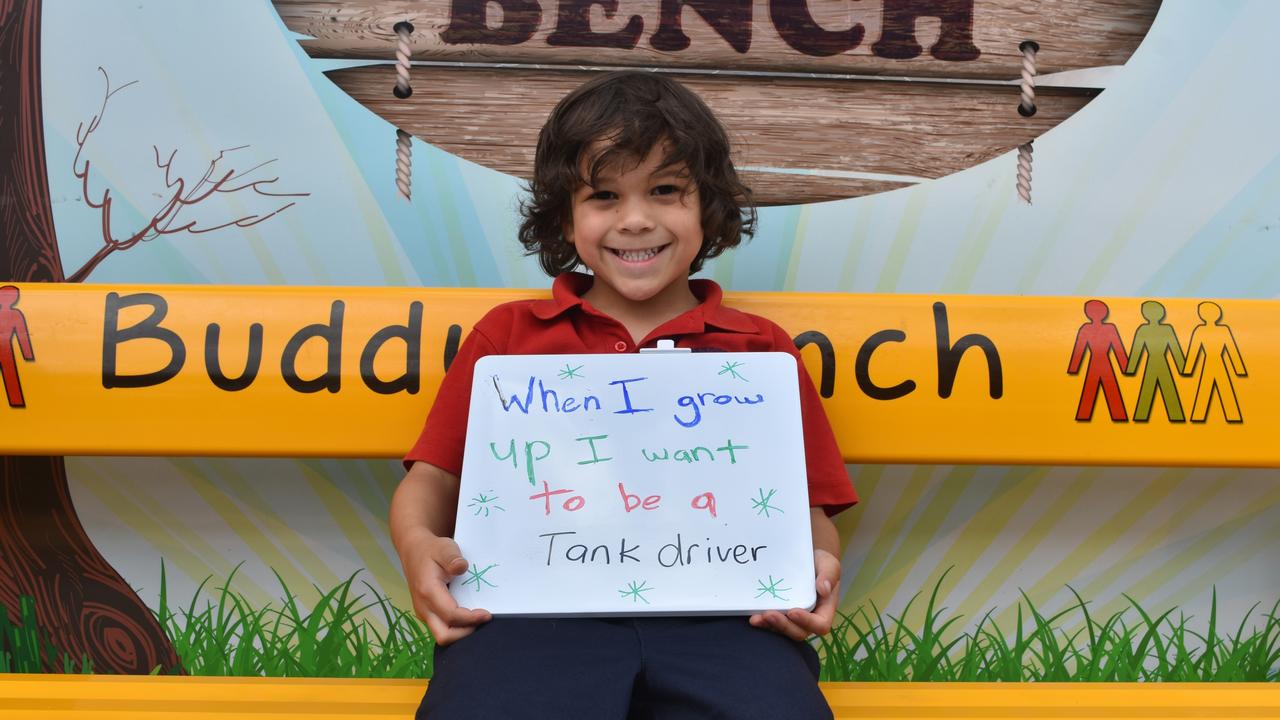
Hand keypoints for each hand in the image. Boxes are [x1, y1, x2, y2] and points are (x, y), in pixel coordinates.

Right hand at [400, 531, 491, 645]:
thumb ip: (453, 558)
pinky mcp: (427, 614)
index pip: (450, 615)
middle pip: (444, 636)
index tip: (487, 614)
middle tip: (483, 621)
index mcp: (428, 591)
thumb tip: (462, 567)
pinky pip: (442, 628)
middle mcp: (423, 607)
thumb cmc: (431, 550)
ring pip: (442, 635)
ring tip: (478, 619)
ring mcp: (424, 613)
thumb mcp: (444, 547)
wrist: (413, 551)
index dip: (470, 618)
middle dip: (465, 634)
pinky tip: (469, 616)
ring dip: (461, 632)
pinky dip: (457, 628)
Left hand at [748, 548, 839, 640]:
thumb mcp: (829, 565)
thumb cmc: (821, 563)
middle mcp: (809, 618)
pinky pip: (772, 623)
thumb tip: (824, 589)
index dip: (807, 622)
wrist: (807, 559)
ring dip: (769, 627)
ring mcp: (793, 618)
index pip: (820, 625)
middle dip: (783, 626)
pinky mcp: (780, 613)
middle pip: (798, 632)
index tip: (793, 612)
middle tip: (769, 614)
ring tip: (756, 618)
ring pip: (783, 630)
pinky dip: (762, 621)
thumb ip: (829, 575)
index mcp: (825, 610)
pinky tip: (752, 616)